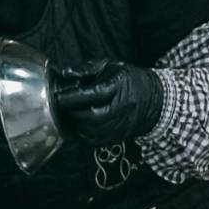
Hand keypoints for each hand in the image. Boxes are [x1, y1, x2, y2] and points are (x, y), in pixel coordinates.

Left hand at [51, 55, 165, 151]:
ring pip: (95, 131)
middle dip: (73, 113)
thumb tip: (64, 73)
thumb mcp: (108, 66)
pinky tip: (77, 128)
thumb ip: (85, 69)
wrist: (151, 98)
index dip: (74, 97)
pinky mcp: (120, 136)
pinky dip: (83, 137)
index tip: (58, 97)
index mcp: (120, 85)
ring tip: (67, 117)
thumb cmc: (126, 79)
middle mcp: (123, 106)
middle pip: (95, 116)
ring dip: (76, 125)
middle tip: (60, 108)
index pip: (95, 93)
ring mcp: (123, 124)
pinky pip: (98, 142)